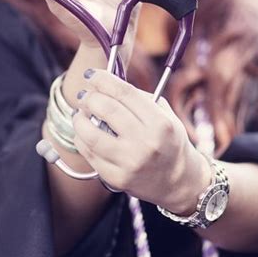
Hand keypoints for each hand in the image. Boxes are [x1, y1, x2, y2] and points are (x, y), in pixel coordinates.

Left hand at [72, 69, 211, 211]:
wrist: (178, 181)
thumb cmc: (169, 142)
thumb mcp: (166, 116)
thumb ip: (140, 99)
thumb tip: (107, 83)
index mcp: (160, 123)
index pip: (125, 93)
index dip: (103, 80)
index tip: (91, 74)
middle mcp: (146, 143)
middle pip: (107, 110)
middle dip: (89, 97)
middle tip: (84, 94)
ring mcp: (130, 163)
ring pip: (91, 135)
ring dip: (79, 119)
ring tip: (80, 113)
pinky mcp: (117, 178)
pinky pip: (90, 154)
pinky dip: (81, 139)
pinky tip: (83, 132)